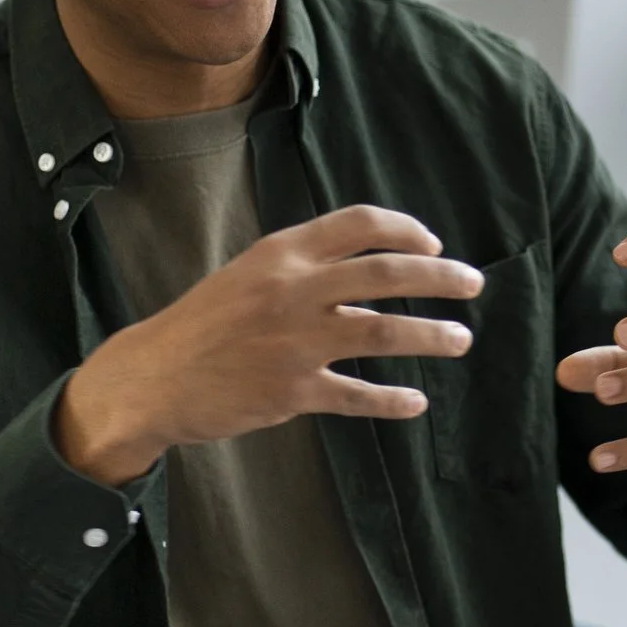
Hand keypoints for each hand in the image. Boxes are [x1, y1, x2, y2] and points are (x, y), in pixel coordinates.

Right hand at [56, 205, 479, 484]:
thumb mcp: (250, 273)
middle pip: (387, 274)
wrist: (154, 376)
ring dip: (432, 335)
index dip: (407, 231)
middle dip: (441, 277)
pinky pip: (357, 396)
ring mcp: (294, 341)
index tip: (434, 245)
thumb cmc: (206, 323)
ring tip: (461, 339)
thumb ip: (304, 265)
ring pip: (383, 331)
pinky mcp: (292, 391)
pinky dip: (392, 400)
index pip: (360, 224)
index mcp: (282, 253)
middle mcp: (293, 290)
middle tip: (473, 284)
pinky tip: (415, 402)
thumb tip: (369, 261)